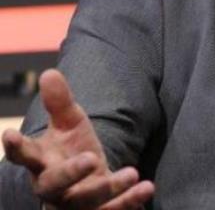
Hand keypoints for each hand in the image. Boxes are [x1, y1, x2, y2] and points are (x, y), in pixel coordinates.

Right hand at [1, 69, 153, 208]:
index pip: (24, 155)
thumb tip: (49, 72)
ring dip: (109, 188)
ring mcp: (73, 204)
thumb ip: (59, 102)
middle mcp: (53, 186)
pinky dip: (130, 201)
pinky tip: (147, 188)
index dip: (16, 146)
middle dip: (71, 173)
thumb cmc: (72, 150)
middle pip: (54, 183)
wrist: (89, 182)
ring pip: (85, 201)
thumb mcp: (69, 123)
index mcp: (41, 162)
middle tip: (91, 158)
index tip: (9, 134)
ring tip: (133, 172)